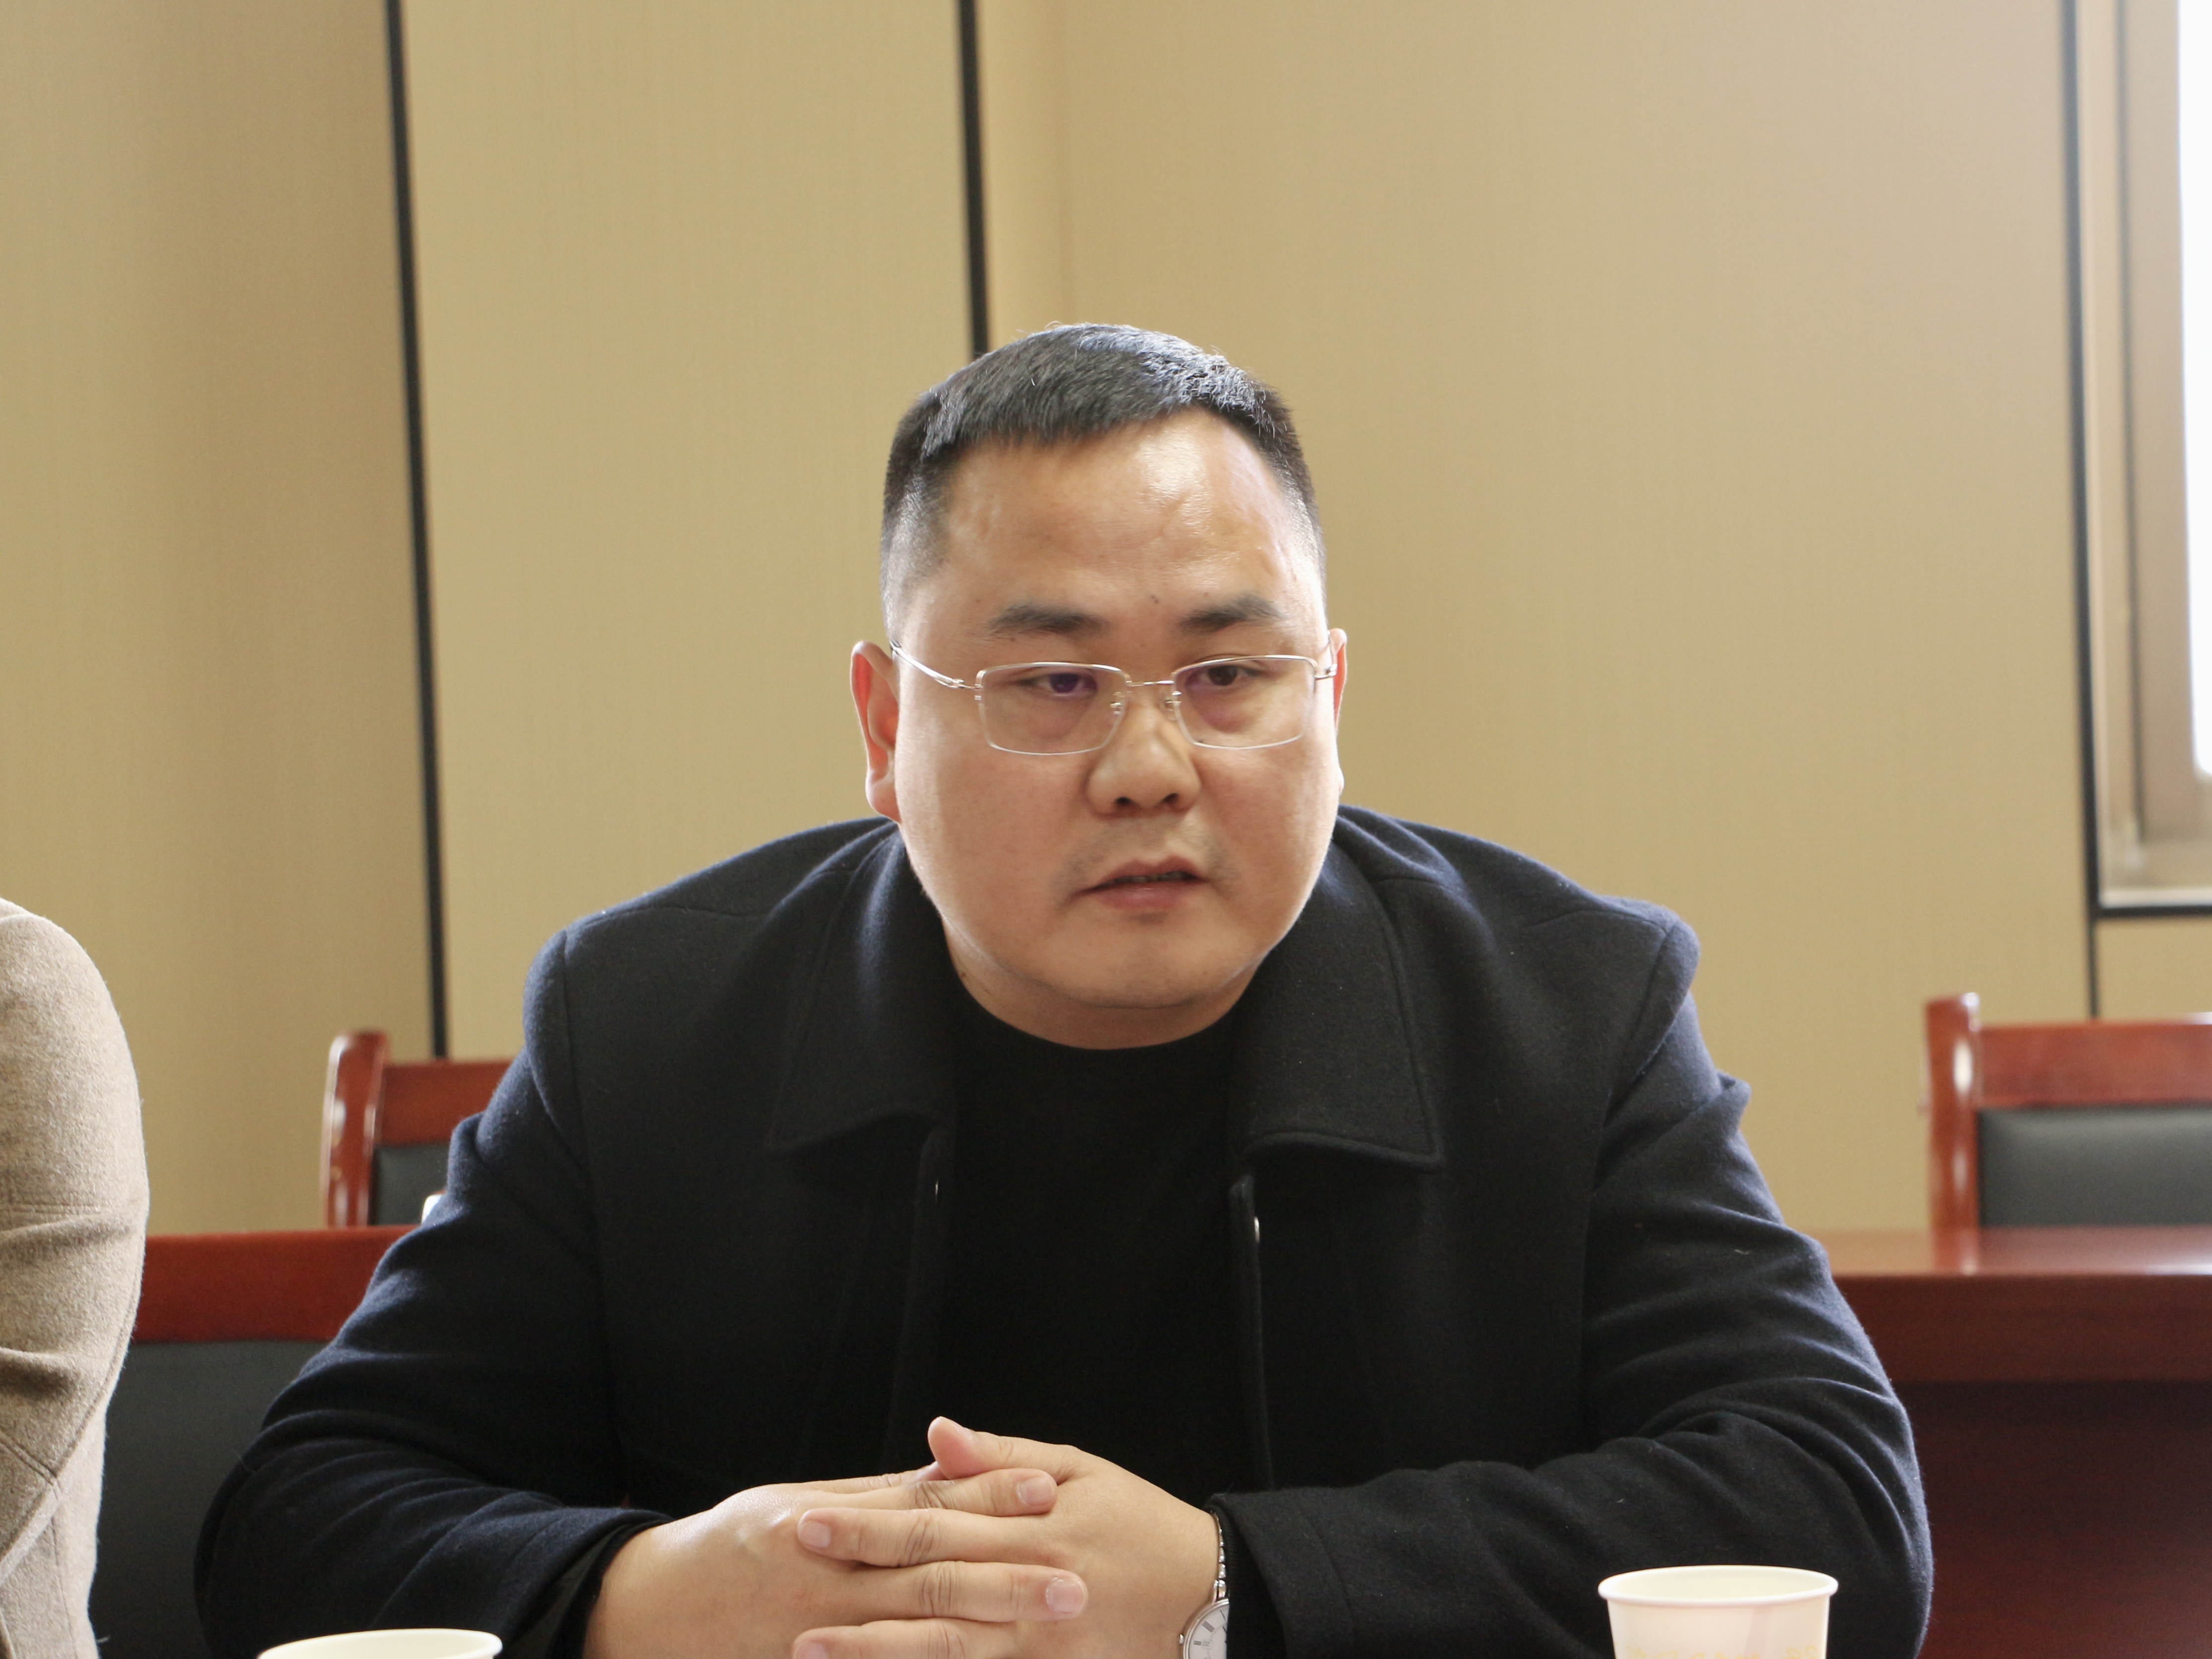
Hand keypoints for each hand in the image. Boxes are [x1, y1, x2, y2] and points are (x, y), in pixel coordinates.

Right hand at [583, 1460, 1083, 1658]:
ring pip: (917, 1636)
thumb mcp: (796, 1499)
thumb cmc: (733, 1546)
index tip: (1048, 1490)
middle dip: (1008, 1578)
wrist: (654, 1613)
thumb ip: (876, 1493)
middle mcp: (826, 1581)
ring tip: (1048, 1629)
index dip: (987, 1498)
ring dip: (988, 1632)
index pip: (924, 1506)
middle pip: (933, 1577)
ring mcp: (820, 1638)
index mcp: (824, 1523)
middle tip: (1075, 1581)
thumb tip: (947, 1465)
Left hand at [794, 1419, 1217, 1658]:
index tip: (809, 1516)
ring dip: (870, 1649)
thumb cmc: (1139, 1525)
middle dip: (852, 1579)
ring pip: (939, 1650)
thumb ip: (1003, 1457)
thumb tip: (936, 1434)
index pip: (932, 1519)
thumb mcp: (1081, 1470)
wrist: (1207, 1599)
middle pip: (924, 1582)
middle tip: (785, 1573)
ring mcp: (1031, 1644)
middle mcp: (1023, 1586)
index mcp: (1030, 1525)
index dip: (868, 1520)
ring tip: (806, 1648)